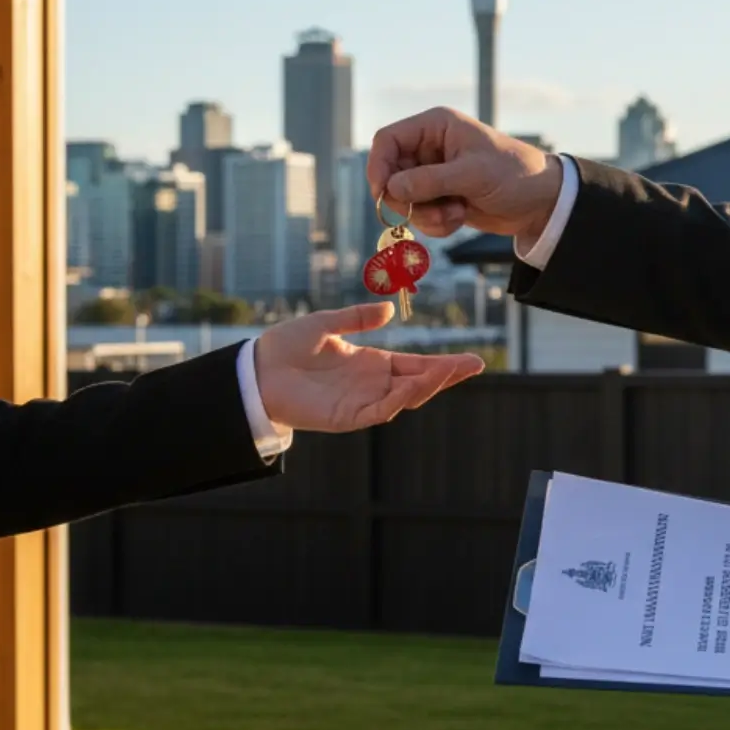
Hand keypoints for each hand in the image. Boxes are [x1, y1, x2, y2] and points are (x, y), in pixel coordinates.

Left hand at [253, 301, 484, 431]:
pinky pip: (380, 412)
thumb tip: (389, 310)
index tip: (472, 360)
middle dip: (446, 376)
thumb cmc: (287, 347)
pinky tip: (414, 387)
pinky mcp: (346, 418)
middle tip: (473, 365)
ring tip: (449, 371)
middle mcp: (372, 385)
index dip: (443, 364)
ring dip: (427, 386)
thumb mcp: (326, 324)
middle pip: (418, 383)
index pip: (416, 365)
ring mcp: (361, 403)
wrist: (256, 370)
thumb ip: (357, 318)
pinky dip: (399, 401)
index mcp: (371, 364)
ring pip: (404, 399)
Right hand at [367, 106, 562, 239]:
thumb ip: (430, 181)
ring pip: (403, 200)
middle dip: (408, 200)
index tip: (383, 193)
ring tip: (455, 213)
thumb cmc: (514, 174)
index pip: (387, 140)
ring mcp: (433, 175)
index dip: (379, 166)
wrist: (540, 202)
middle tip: (431, 211)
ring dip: (425, 215)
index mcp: (435, 127)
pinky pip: (419, 215)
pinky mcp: (439, 198)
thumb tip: (391, 188)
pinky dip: (435, 223)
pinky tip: (459, 217)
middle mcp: (429, 148)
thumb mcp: (472, 175)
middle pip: (390, 175)